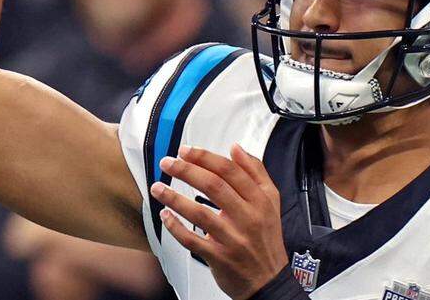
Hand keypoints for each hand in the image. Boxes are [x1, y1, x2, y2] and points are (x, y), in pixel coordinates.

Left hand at [151, 144, 289, 299]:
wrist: (268, 280)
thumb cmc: (266, 238)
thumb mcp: (271, 201)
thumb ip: (256, 171)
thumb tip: (236, 149)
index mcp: (260, 200)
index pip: (231, 171)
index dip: (205, 157)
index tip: (186, 151)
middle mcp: (247, 217)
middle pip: (214, 187)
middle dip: (187, 171)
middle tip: (168, 163)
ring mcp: (232, 238)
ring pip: (200, 213)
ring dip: (175, 198)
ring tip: (158, 187)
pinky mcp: (219, 257)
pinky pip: (193, 240)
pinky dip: (176, 227)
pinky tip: (165, 216)